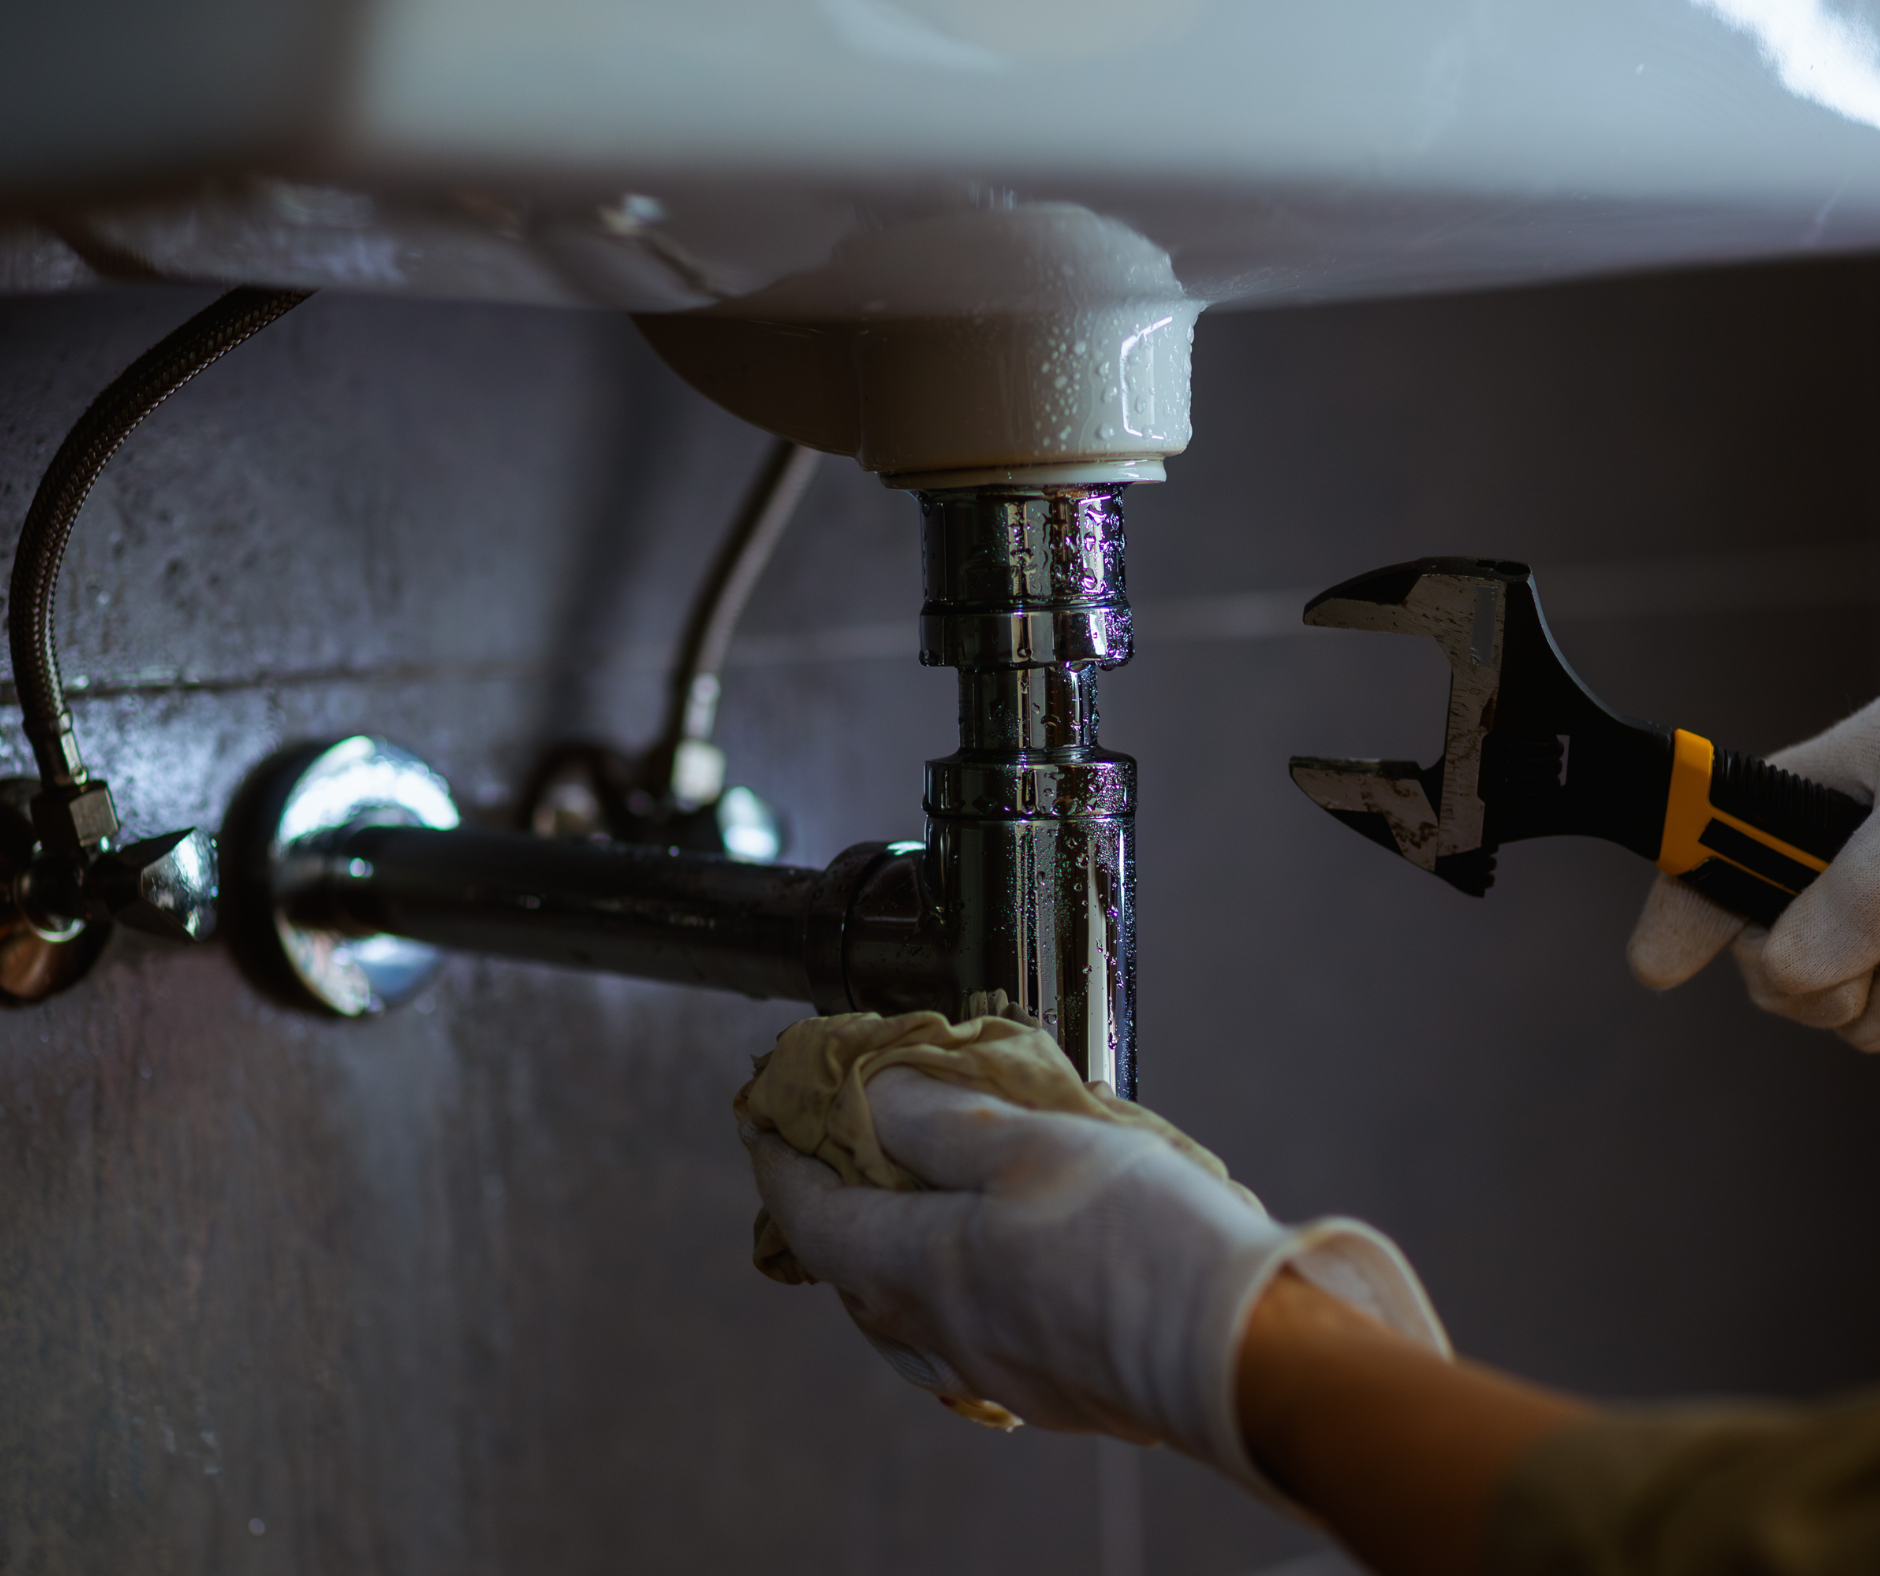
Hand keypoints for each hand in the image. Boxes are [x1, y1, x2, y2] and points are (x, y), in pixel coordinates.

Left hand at [744, 1066, 1445, 1496]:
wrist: (1242, 1353)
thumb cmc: (1139, 1241)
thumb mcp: (1029, 1141)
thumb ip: (938, 1118)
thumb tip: (866, 1095)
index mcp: (921, 1265)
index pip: (812, 1211)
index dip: (779, 1155)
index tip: (761, 1113)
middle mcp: (943, 1331)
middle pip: (848, 1271)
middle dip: (825, 1210)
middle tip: (825, 1155)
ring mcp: (996, 1368)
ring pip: (901, 1318)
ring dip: (880, 1261)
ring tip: (892, 1215)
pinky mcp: (1052, 1387)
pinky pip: (961, 1343)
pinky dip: (943, 1299)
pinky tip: (979, 1280)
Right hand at [1628, 699, 1879, 1049]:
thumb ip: (1860, 883)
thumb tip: (1790, 960)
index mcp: (1797, 805)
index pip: (1696, 863)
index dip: (1672, 917)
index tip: (1658, 967)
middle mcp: (1823, 870)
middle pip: (1758, 962)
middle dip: (1807, 977)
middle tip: (1874, 954)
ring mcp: (1865, 925)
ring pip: (1824, 1008)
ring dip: (1870, 1003)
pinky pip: (1873, 1024)